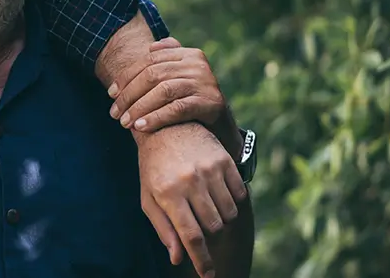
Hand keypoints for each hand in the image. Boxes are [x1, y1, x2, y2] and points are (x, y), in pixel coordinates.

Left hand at [109, 38, 229, 135]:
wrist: (221, 126)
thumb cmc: (192, 100)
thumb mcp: (181, 77)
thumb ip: (167, 61)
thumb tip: (149, 47)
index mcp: (188, 54)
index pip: (149, 60)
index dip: (127, 77)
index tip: (111, 93)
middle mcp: (198, 64)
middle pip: (153, 75)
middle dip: (129, 94)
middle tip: (115, 113)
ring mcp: (206, 82)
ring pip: (163, 91)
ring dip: (139, 108)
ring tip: (125, 123)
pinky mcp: (211, 102)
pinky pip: (177, 109)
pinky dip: (156, 117)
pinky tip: (141, 127)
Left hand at [136, 123, 247, 277]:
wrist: (166, 128)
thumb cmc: (153, 169)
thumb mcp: (149, 199)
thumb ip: (164, 229)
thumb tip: (177, 258)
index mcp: (168, 193)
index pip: (191, 236)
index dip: (202, 260)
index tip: (208, 275)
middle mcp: (190, 181)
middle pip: (213, 227)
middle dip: (209, 234)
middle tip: (199, 223)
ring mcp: (209, 170)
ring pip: (228, 214)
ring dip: (221, 219)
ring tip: (206, 207)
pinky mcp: (224, 160)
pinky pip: (239, 195)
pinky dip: (233, 203)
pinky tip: (218, 194)